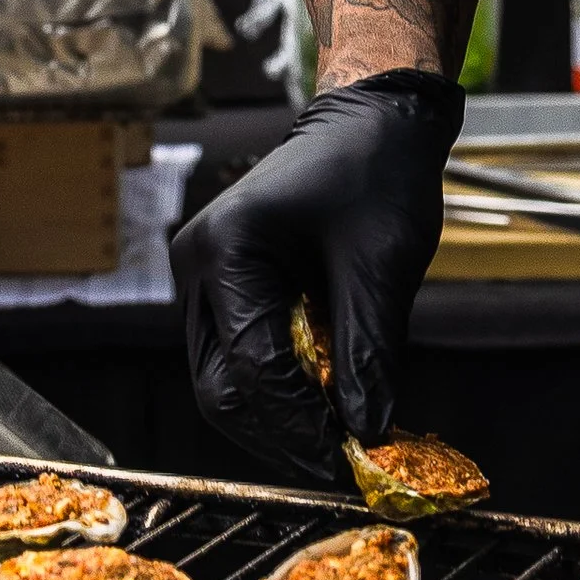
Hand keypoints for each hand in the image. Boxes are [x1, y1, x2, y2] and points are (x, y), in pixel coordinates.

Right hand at [173, 71, 465, 483]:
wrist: (372, 119)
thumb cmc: (376, 170)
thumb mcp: (381, 264)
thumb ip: (368, 352)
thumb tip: (368, 432)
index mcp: (225, 249)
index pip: (252, 366)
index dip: (300, 423)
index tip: (351, 458)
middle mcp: (197, 267)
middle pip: (222, 387)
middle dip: (282, 431)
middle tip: (344, 460)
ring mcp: (204, 279)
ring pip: (226, 381)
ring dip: (282, 415)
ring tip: (342, 434)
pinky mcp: (225, 290)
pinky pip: (242, 358)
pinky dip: (284, 387)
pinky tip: (330, 398)